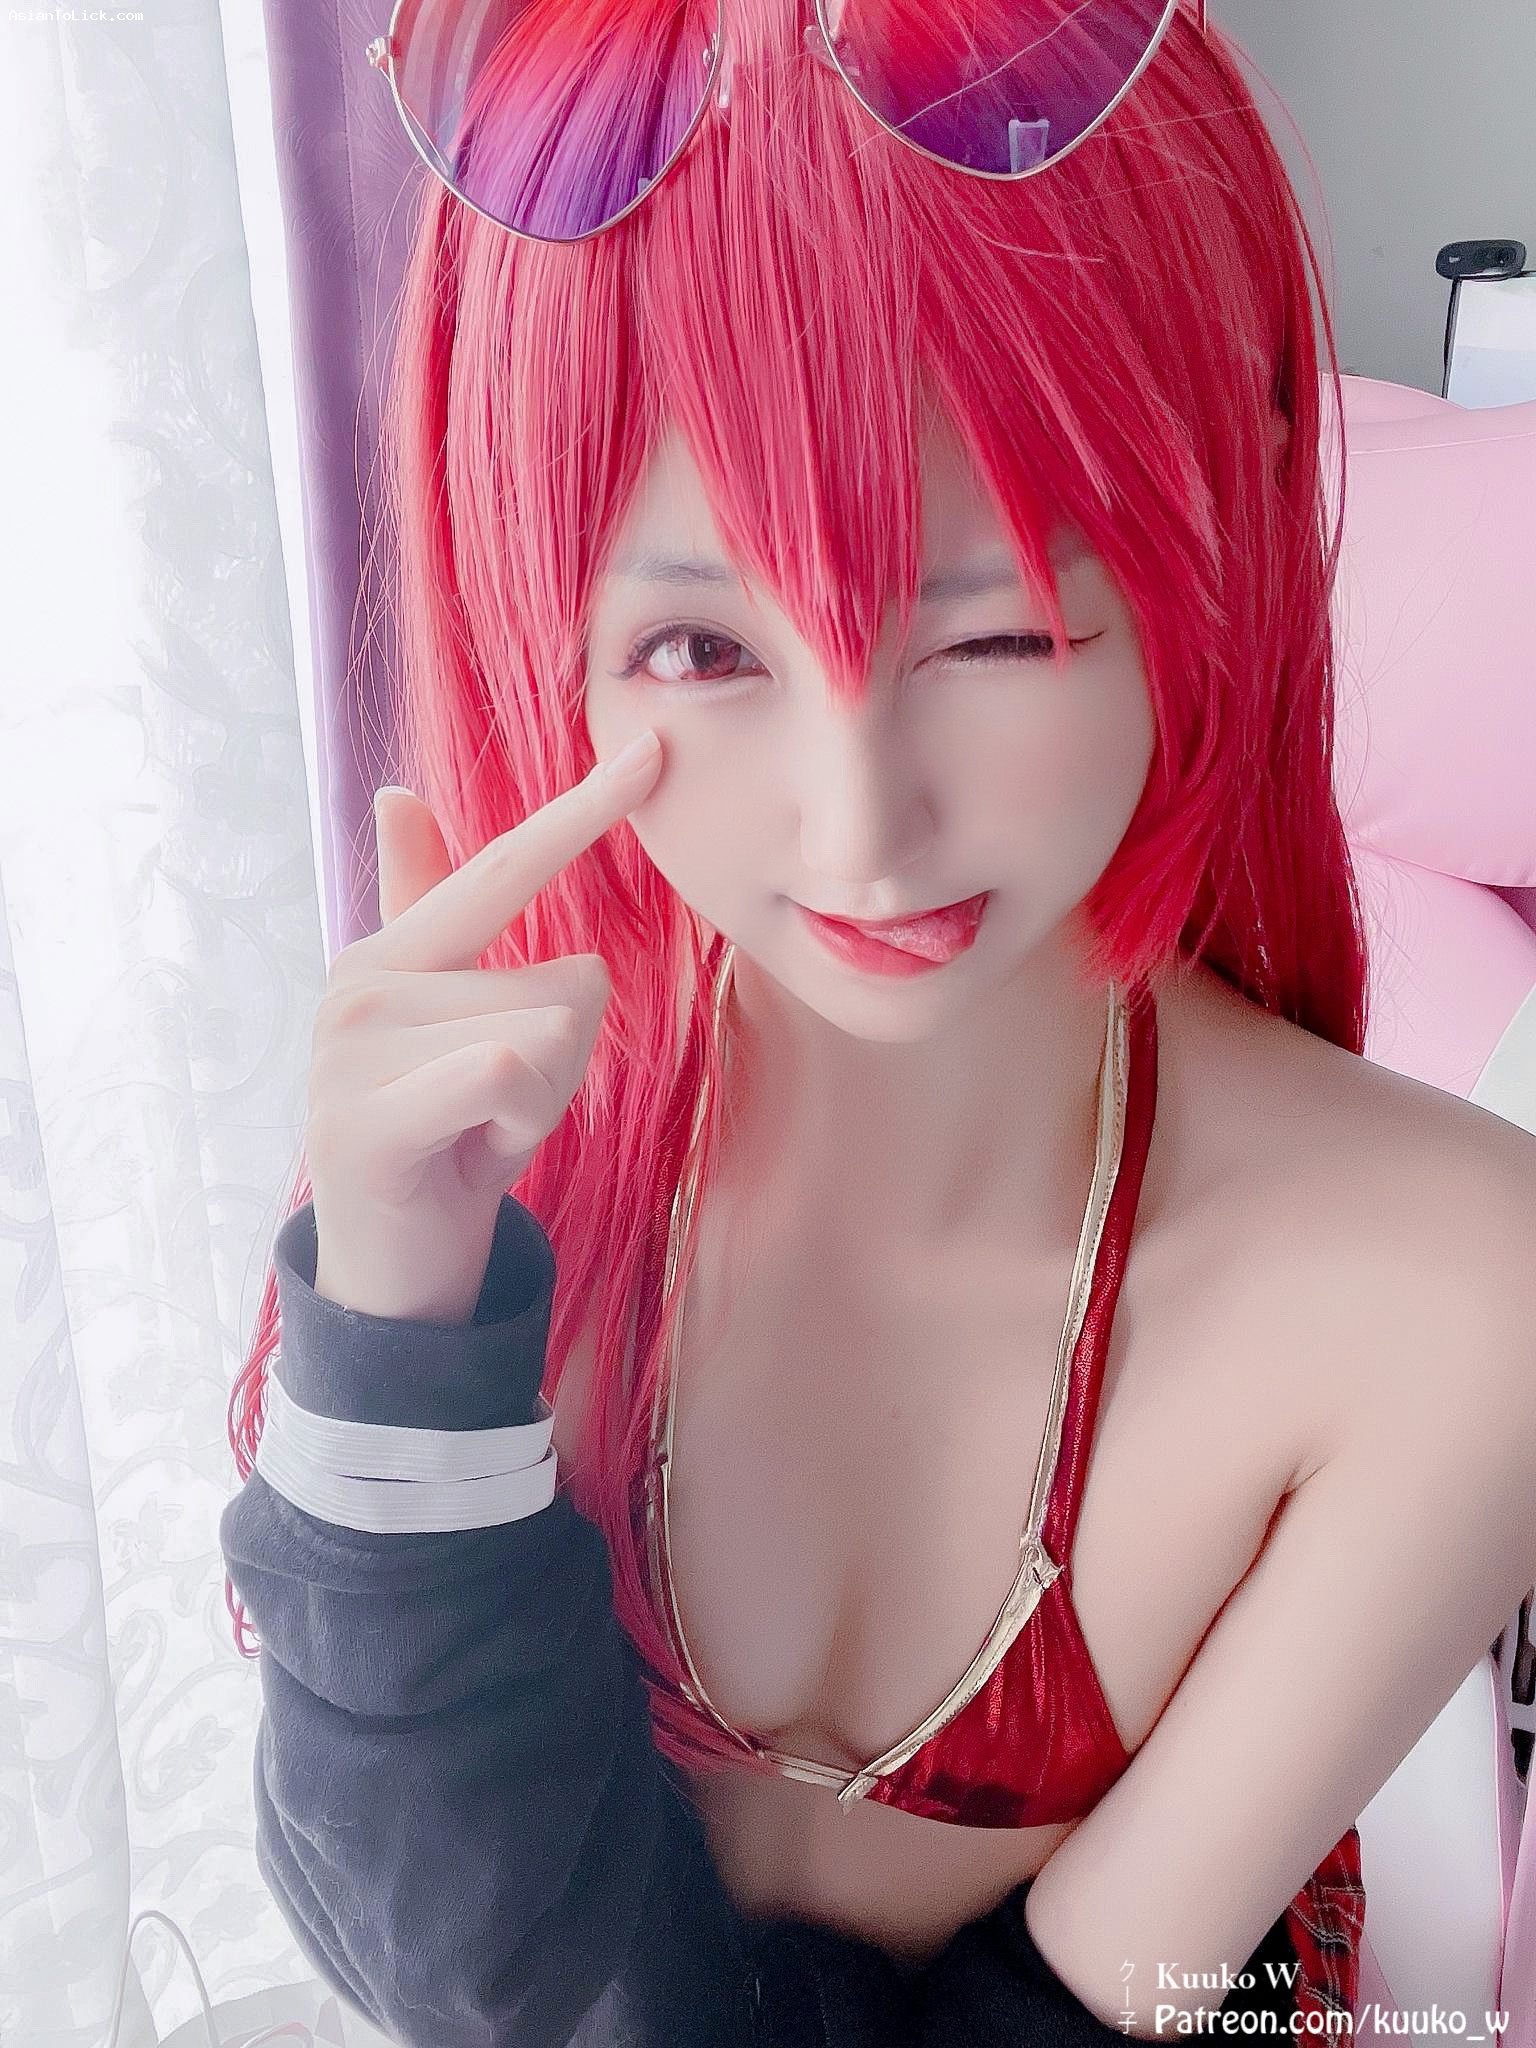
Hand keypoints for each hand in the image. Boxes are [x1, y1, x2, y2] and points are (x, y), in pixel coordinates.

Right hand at [303, 731, 662, 1321]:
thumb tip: (395, 795)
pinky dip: (519, 1118)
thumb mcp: (451, 1023)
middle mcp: (361, 985)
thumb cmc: (442, 1138)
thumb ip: (430, 910)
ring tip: (479, 1137)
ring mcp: (352, 1052)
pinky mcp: (363, 1120)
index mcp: (389, 953)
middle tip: (496, 1115)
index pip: (503, 868)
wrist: (393, 1270)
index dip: (583, 810)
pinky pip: (504, 1070)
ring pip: (550, 1035)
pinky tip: (471, 1153)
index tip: (657, 749)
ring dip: (545, 1106)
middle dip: (566, 1063)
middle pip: (564, 982)